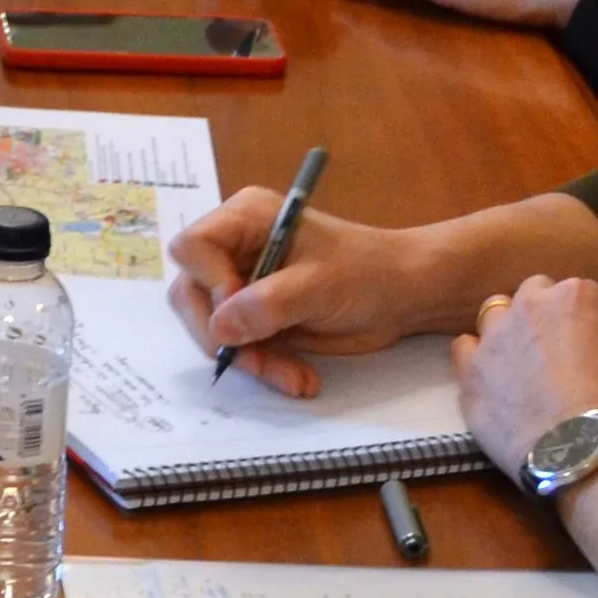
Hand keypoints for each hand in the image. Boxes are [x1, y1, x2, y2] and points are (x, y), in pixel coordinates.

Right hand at [164, 190, 473, 398]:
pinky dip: (265, 367)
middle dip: (224, 335)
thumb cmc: (368, 272)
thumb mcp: (321, 285)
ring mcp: (243, 284)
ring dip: (249, 359)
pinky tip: (299, 378)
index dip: (208, 283)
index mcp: (245, 219)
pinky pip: (239, 348)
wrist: (404, 296)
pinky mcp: (255, 317)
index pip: (193, 248)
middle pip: (192, 294)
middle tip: (258, 362)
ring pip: (214, 329)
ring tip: (293, 377)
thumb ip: (269, 303)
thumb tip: (220, 327)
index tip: (240, 311)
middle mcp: (235, 248)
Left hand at [451, 276, 597, 480]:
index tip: (596, 345)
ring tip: (523, 363)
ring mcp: (494, 337)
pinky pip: (464, 349)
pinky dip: (478, 359)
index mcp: (577, 296)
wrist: (584, 456)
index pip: (581, 292)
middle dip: (545, 314)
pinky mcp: (471, 372)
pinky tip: (493, 379)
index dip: (591, 318)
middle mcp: (529, 306)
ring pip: (493, 315)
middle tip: (559, 351)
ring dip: (508, 330)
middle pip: (533, 294)